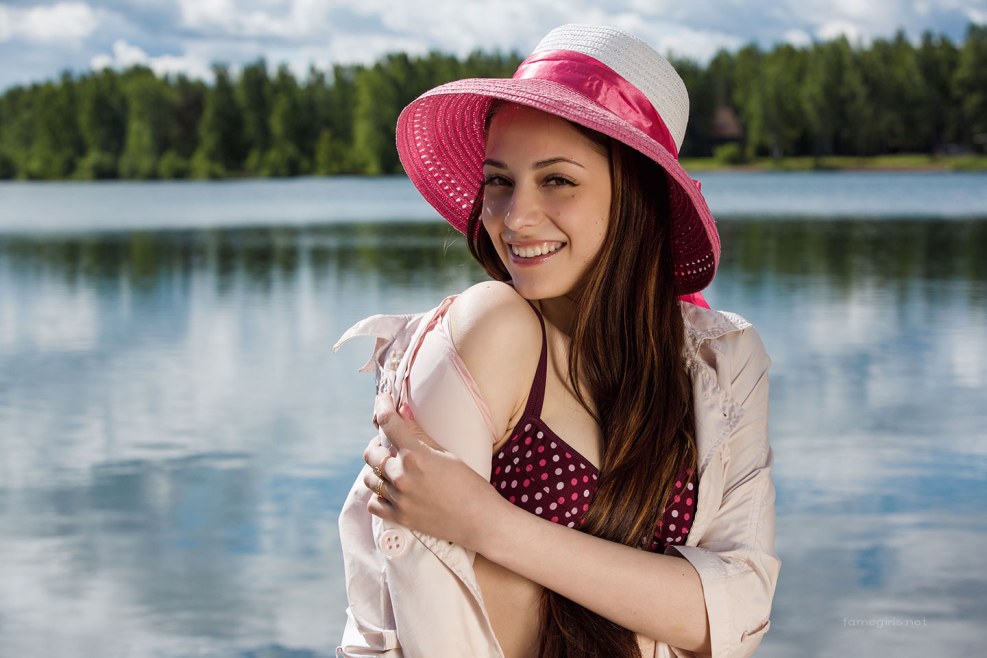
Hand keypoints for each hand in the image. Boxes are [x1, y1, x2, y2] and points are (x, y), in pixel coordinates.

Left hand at [362, 393, 506, 550]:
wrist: (480, 520)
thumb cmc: (469, 484)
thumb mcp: (446, 454)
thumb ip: (420, 434)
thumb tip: (403, 411)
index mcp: (416, 455)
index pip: (389, 423)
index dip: (383, 407)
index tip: (383, 401)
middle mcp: (402, 476)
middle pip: (371, 452)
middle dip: (379, 444)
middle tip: (391, 445)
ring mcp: (398, 499)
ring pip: (369, 477)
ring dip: (378, 469)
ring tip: (392, 468)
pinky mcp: (399, 517)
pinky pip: (373, 503)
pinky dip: (379, 495)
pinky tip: (391, 491)